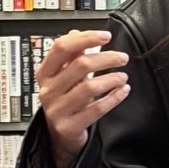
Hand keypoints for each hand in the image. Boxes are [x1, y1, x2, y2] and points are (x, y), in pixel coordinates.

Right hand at [35, 30, 130, 167]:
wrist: (60, 135)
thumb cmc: (65, 100)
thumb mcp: (64, 76)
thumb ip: (70, 56)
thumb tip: (77, 33)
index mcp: (45, 73)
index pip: (62, 47)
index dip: (85, 38)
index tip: (105, 36)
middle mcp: (48, 90)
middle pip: (80, 65)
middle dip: (106, 58)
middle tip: (122, 58)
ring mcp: (57, 109)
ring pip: (89, 87)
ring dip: (111, 79)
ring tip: (123, 76)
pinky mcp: (69, 126)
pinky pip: (96, 109)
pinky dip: (113, 98)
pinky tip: (123, 91)